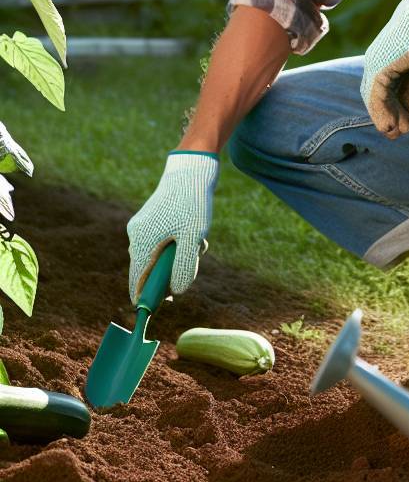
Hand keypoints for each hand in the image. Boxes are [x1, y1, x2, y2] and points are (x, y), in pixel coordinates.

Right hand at [126, 152, 218, 303]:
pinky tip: (196, 235)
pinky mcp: (151, 219)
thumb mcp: (192, 239)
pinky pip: (162, 241)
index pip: (137, 282)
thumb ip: (183, 267)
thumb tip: (176, 291)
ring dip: (178, 255)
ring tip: (199, 243)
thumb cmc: (192, 205)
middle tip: (192, 263)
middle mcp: (136, 236)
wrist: (191, 170)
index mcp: (142, 244)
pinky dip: (178, 243)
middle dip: (170, 272)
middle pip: (148, 269)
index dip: (146, 299)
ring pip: (159, 254)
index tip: (157, 310)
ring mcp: (142, 226)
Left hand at [361, 0, 408, 138]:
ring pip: (374, 101)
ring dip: (385, 119)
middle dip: (383, 117)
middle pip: (373, 98)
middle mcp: (373, 64)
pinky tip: (393, 125)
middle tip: (397, 133)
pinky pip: (379, 97)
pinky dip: (385, 113)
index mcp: (382, 61)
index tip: (403, 122)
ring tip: (396, 133)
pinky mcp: (380, 68)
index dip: (389, 109)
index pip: (380, 91)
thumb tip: (407, 114)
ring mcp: (374, 66)